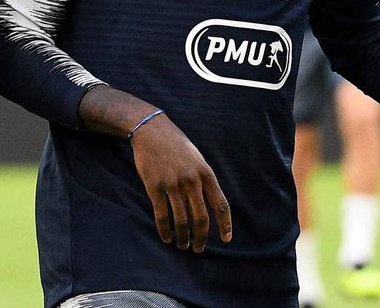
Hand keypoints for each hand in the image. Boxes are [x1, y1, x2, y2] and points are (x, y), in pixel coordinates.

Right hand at [129, 113, 232, 252]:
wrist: (152, 131)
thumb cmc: (177, 146)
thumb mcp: (198, 159)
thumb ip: (204, 180)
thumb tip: (210, 206)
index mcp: (206, 173)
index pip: (221, 204)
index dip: (225, 225)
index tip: (227, 239)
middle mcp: (191, 180)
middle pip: (201, 218)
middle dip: (201, 238)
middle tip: (199, 249)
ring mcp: (172, 184)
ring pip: (181, 221)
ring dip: (183, 238)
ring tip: (183, 245)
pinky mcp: (155, 187)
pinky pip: (162, 216)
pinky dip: (165, 231)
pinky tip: (167, 237)